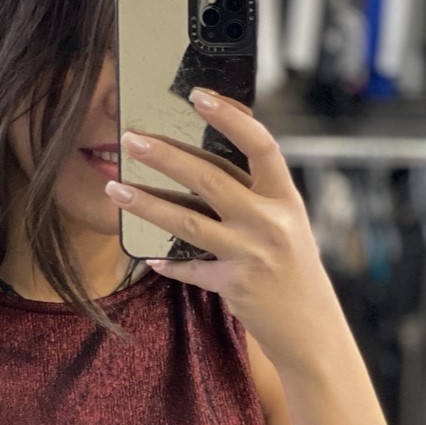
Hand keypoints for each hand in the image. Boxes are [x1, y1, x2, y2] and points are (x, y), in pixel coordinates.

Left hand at [105, 89, 333, 379]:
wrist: (311, 327)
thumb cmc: (295, 269)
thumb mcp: (289, 223)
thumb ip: (258, 194)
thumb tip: (211, 160)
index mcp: (285, 197)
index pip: (260, 144)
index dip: (230, 117)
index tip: (198, 96)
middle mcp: (270, 222)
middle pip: (210, 179)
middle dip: (165, 156)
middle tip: (130, 139)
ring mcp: (251, 254)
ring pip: (188, 222)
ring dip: (147, 203)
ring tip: (114, 188)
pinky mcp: (234, 285)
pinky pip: (191, 270)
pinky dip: (168, 263)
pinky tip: (148, 257)